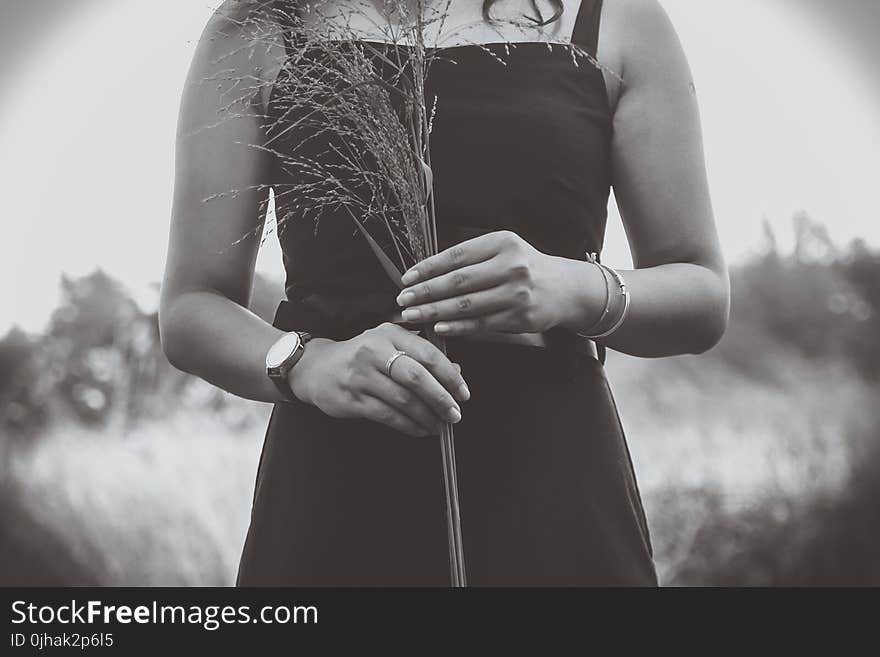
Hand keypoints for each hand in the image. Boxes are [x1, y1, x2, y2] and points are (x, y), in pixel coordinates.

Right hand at [288, 323, 469, 437]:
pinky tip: (420, 429)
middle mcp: (374, 352)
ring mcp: (361, 376)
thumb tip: (457, 371)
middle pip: (416, 378)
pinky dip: (408, 425)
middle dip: (441, 399)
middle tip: (455, 414)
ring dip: (426, 416)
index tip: (463, 393)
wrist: (316, 368)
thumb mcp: (390, 346)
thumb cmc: (362, 356)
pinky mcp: (351, 399)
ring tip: (439, 425)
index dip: (450, 376)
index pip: (428, 354)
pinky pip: (387, 415)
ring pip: (403, 400)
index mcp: (390, 334)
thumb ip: (422, 356)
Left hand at [395, 230, 578, 335]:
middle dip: (426, 292)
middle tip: (403, 300)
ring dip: (435, 312)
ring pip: (467, 305)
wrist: (565, 288)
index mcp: (502, 243)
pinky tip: (438, 327)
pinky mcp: (521, 317)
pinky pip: (481, 324)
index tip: (407, 278)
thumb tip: (427, 271)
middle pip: (459, 281)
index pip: (457, 255)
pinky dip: (457, 326)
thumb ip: (471, 257)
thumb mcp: (503, 249)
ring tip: (413, 315)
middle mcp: (512, 266)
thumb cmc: (525, 267)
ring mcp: (517, 293)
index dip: (428, 268)